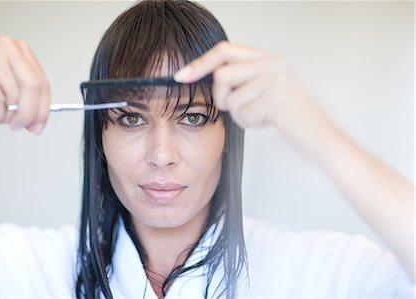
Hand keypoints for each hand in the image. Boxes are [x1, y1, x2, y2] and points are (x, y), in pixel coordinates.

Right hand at [0, 36, 49, 134]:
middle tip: (20, 126)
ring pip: (14, 95)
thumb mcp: (3, 78)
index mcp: (21, 50)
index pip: (43, 83)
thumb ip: (22, 97)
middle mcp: (10, 48)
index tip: (38, 126)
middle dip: (30, 113)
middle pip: (34, 87)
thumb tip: (36, 125)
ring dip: (8, 116)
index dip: (43, 109)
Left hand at [174, 42, 316, 128]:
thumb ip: (246, 77)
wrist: (322, 138)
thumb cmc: (294, 117)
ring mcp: (276, 80)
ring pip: (231, 99)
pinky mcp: (276, 99)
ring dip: (241, 115)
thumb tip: (211, 76)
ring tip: (262, 116)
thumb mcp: (271, 87)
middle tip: (235, 107)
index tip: (182, 76)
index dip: (200, 63)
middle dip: (220, 97)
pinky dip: (252, 124)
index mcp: (269, 58)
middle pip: (221, 75)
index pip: (224, 50)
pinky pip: (243, 115)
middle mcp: (273, 63)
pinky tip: (270, 122)